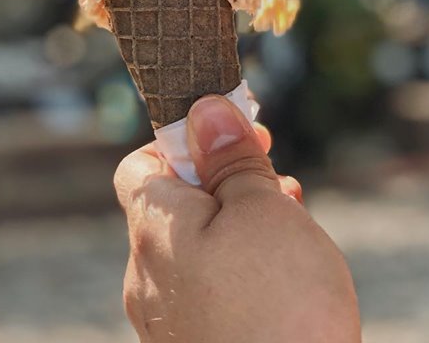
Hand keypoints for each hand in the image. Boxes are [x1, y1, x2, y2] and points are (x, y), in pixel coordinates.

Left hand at [114, 96, 360, 342]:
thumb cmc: (280, 306)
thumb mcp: (263, 208)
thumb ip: (231, 158)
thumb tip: (205, 108)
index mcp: (153, 231)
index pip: (138, 165)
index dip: (184, 141)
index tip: (235, 138)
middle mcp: (145, 279)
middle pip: (172, 206)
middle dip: (222, 183)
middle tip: (274, 178)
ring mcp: (166, 325)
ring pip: (194, 252)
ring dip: (236, 226)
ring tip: (289, 222)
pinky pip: (207, 295)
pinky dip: (239, 272)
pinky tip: (282, 278)